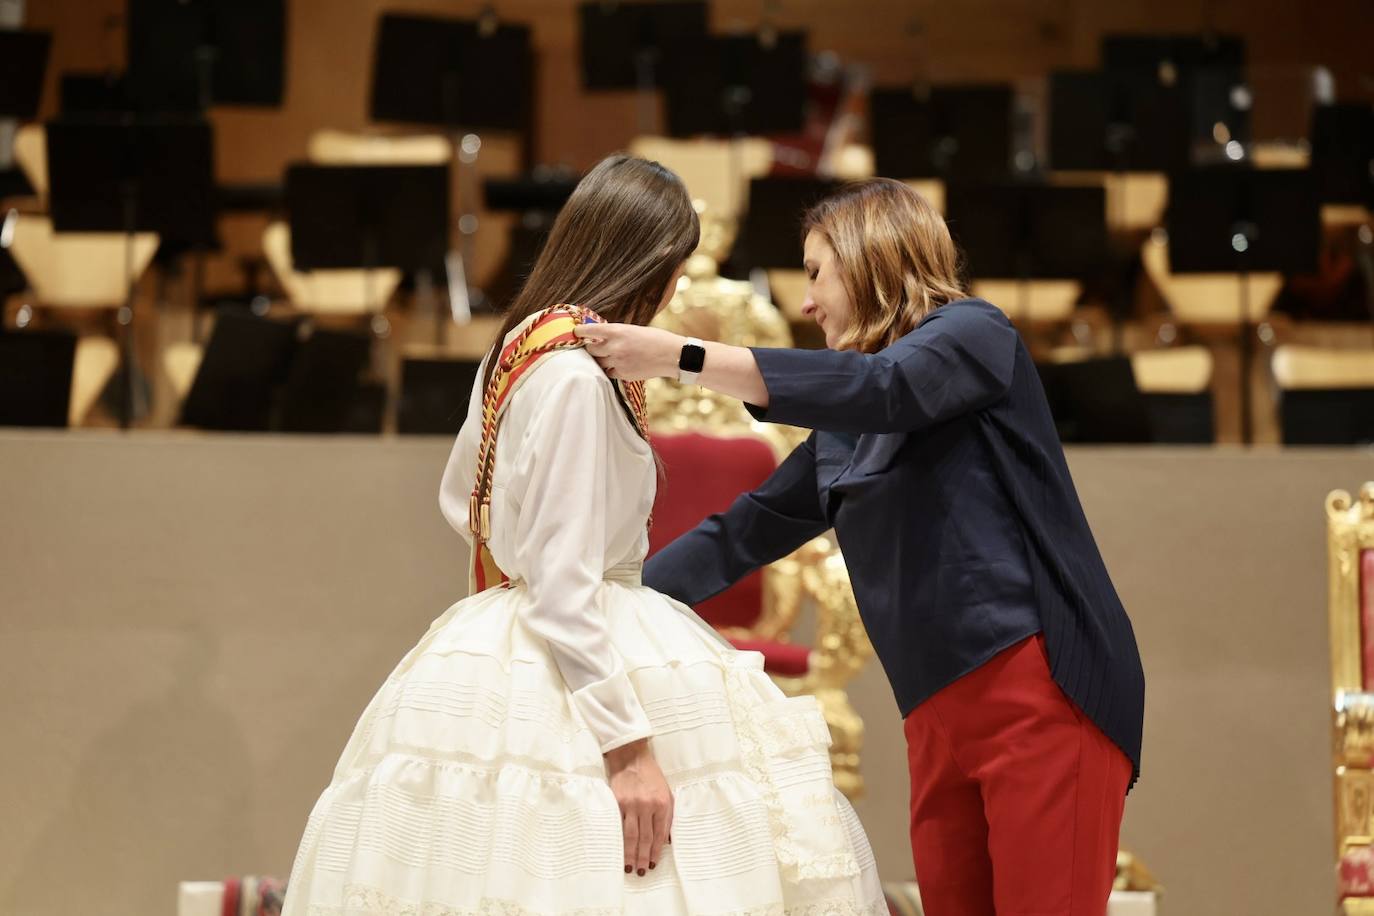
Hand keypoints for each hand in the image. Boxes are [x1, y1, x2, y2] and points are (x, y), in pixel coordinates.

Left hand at [573, 323, 682, 381]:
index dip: (579, 332)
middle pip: (590, 349)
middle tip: (593, 347)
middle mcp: (614, 346)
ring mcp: (618, 362)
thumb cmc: (655, 339)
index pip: (589, 331)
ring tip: (607, 356)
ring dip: (600, 360)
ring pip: (598, 363)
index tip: (575, 332)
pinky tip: (619, 365)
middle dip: (591, 348)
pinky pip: (608, 373)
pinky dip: (610, 369)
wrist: (671, 355)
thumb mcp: (633, 330)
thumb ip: (616, 334)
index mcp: (617, 331)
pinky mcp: (623, 374)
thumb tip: (600, 336)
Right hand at [604, 738, 672, 875]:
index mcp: (662, 804)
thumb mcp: (666, 793)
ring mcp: (631, 804)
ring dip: (630, 854)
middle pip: (645, 838)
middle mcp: (647, 806)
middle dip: (643, 857)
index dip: (656, 852)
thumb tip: (666, 841)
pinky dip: (618, 839)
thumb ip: (668, 816)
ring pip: (631, 835)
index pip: (659, 834)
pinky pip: (618, 825)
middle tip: (641, 872)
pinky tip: (617, 850)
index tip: (653, 864)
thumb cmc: (651, 776)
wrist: (632, 758)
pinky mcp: (617, 802)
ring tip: (629, 867)